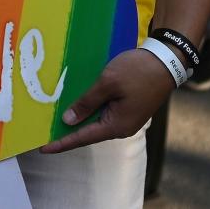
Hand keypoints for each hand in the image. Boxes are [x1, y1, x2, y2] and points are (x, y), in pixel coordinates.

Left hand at [39, 48, 175, 154]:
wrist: (166, 61)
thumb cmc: (137, 71)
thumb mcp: (107, 83)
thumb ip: (87, 103)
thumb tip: (68, 120)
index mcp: (116, 125)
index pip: (83, 137)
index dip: (62, 142)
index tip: (43, 148)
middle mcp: (121, 126)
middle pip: (88, 132)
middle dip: (67, 131)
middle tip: (44, 130)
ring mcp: (126, 118)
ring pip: (96, 121)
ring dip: (77, 118)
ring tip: (54, 117)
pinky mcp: (127, 108)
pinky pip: (103, 112)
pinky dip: (88, 109)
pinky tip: (75, 103)